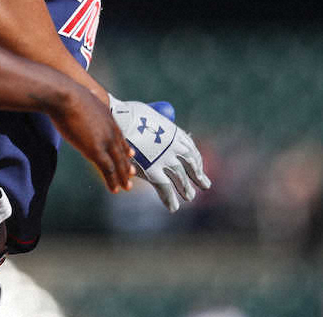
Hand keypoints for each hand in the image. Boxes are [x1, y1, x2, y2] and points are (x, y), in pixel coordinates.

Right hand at [49, 89, 134, 192]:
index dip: (124, 145)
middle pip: (121, 149)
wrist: (64, 95)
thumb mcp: (78, 95)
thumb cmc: (65, 93)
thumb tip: (74, 96)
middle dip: (126, 163)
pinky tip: (115, 189)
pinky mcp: (96, 150)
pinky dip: (113, 181)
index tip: (130, 153)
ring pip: (118, 162)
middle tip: (131, 174)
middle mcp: (109, 128)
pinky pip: (108, 169)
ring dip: (122, 176)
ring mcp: (104, 140)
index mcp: (106, 115)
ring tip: (126, 186)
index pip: (118, 133)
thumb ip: (81, 100)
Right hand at [108, 95, 210, 211]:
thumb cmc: (127, 116)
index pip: (190, 148)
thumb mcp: (148, 116)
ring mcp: (165, 159)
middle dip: (197, 176)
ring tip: (189, 197)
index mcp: (174, 132)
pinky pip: (164, 188)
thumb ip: (159, 122)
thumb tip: (165, 121)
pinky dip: (169, 199)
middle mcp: (174, 146)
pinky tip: (173, 207)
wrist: (116, 119)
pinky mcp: (152, 171)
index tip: (199, 167)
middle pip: (190, 164)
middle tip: (205, 185)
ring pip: (180, 178)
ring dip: (186, 189)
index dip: (196, 160)